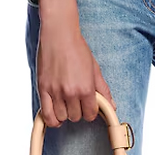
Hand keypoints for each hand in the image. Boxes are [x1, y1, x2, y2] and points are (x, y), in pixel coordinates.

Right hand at [35, 0, 115, 126]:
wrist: (59, 35)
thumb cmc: (78, 49)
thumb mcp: (95, 69)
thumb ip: (103, 90)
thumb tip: (112, 106)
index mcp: (86, 88)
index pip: (90, 114)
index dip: (90, 112)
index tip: (88, 107)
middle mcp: (71, 92)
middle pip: (75, 117)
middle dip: (78, 112)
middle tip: (77, 102)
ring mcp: (56, 92)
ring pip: (61, 117)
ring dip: (65, 114)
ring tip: (66, 105)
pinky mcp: (43, 89)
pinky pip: (47, 114)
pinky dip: (52, 119)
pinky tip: (56, 116)